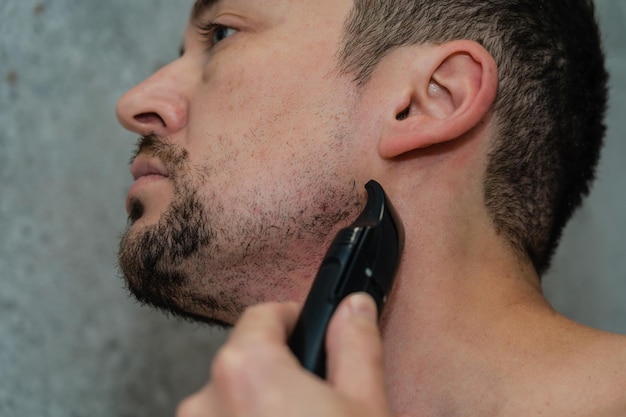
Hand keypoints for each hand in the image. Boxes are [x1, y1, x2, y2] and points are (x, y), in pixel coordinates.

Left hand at [176, 293, 394, 416]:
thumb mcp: (365, 407)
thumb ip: (357, 347)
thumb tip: (354, 308)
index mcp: (246, 371)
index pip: (262, 316)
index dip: (293, 319)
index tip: (310, 330)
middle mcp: (205, 400)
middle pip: (244, 358)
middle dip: (278, 367)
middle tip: (316, 395)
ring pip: (230, 398)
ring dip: (259, 404)